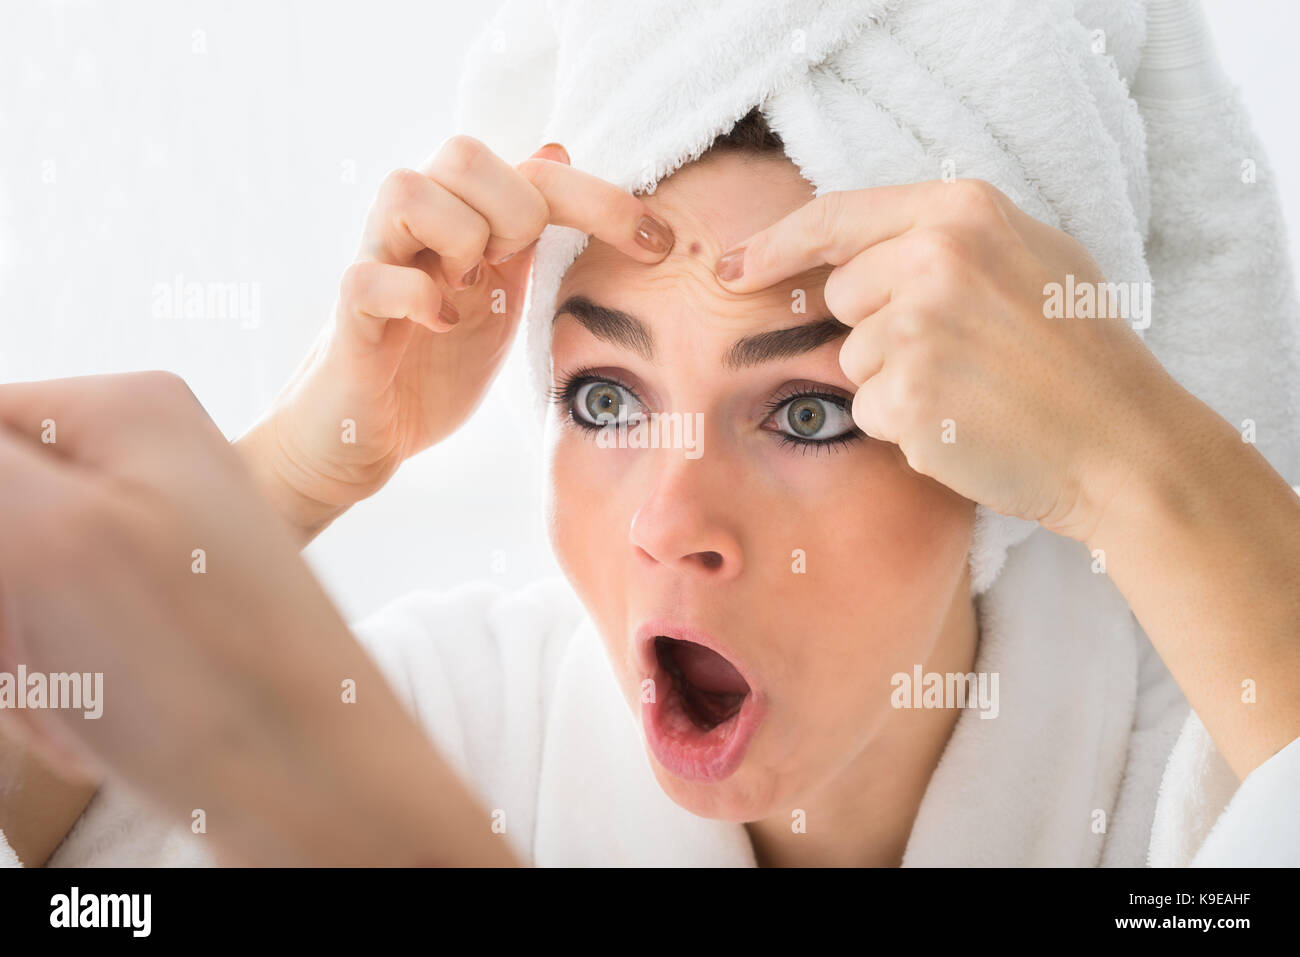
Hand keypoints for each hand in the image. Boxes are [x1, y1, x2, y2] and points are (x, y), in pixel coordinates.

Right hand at [0, 372, 516, 864]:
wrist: (322, 790)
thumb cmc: (209, 673)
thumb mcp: (53, 539)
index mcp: (127, 413)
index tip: (7, 591)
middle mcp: (153, 468)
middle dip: (1, 608)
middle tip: (34, 661)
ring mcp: (165, 544)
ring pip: (19, 592)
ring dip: (22, 662)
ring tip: (80, 703)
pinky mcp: (170, 616)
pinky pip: (61, 642)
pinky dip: (59, 693)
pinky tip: (101, 727)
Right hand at [241, 137, 676, 539]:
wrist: (362, 437)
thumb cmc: (430, 369)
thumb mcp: (499, 298)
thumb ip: (527, 235)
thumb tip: (558, 151)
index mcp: (467, 227)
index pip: (537, 173)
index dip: (602, 198)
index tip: (659, 242)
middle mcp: (417, 232)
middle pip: (461, 152)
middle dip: (513, 209)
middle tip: (513, 267)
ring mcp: (378, 266)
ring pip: (405, 189)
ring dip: (457, 239)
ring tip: (465, 291)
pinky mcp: (349, 319)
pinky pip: (369, 277)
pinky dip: (412, 297)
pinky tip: (437, 326)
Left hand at [714, 178, 1183, 542]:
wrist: (1124, 444)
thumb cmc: (1082, 353)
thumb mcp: (1032, 255)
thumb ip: (946, 236)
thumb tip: (859, 244)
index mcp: (962, 209)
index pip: (834, 218)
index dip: (774, 245)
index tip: (731, 268)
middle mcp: (933, 258)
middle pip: (842, 295)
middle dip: (878, 326)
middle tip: (960, 351)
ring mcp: (916, 328)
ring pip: (853, 359)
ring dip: (895, 381)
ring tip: (972, 390)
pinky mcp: (906, 396)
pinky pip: (868, 410)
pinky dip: (905, 426)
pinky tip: (964, 424)